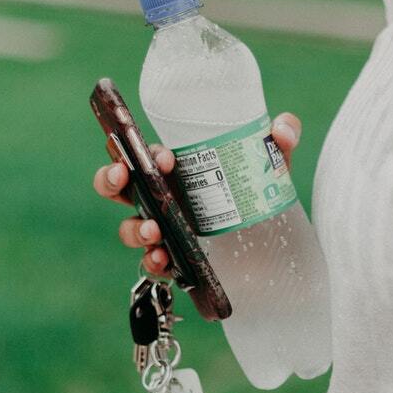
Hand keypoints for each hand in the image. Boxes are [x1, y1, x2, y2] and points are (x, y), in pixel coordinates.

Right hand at [92, 113, 302, 275]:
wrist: (274, 242)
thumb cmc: (260, 191)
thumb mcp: (272, 161)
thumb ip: (282, 137)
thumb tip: (282, 129)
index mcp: (175, 169)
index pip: (144, 154)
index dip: (143, 152)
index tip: (165, 159)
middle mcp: (162, 198)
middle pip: (118, 186)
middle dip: (110, 179)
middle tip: (122, 177)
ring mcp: (165, 229)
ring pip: (130, 227)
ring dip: (134, 228)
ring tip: (154, 231)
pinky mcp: (175, 259)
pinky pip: (152, 263)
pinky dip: (152, 262)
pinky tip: (162, 260)